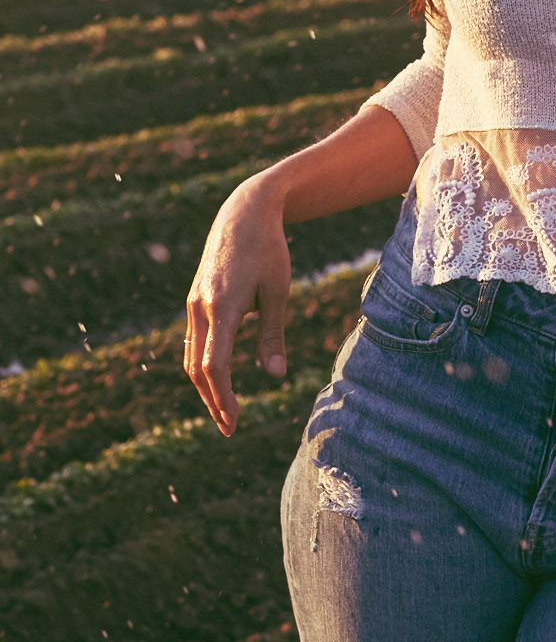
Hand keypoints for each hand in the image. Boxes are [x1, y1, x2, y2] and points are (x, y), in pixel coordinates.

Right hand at [185, 179, 290, 436]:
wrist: (243, 213)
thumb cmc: (269, 250)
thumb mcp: (279, 291)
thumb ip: (274, 334)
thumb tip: (276, 375)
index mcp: (223, 307)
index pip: (215, 366)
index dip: (223, 397)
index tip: (234, 421)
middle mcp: (201, 308)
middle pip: (198, 368)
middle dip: (212, 401)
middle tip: (229, 428)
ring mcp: (194, 303)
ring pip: (191, 356)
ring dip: (205, 387)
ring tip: (224, 410)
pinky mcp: (195, 299)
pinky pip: (193, 341)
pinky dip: (202, 365)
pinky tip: (216, 379)